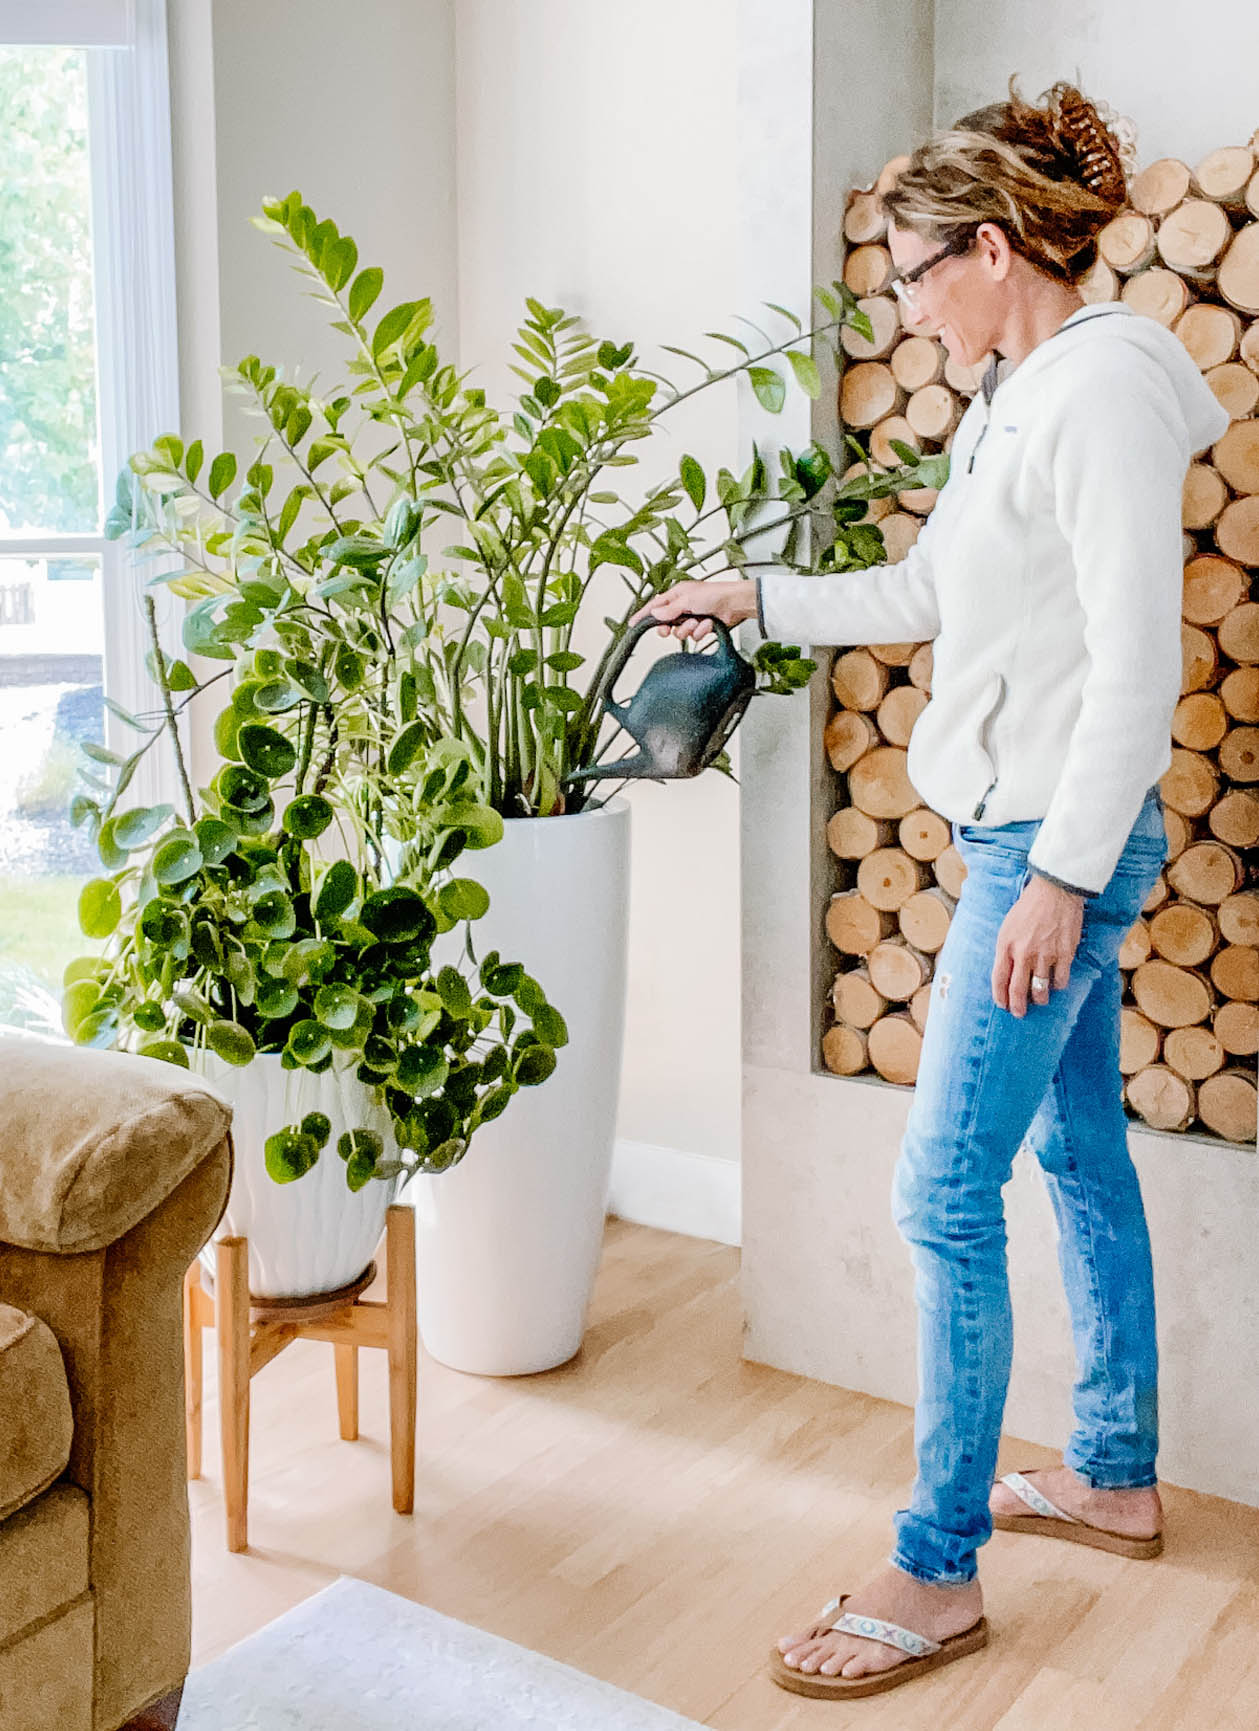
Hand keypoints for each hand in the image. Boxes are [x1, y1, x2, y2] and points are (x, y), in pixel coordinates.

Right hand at [627, 578, 756, 642]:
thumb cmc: (714, 594)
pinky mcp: (702, 626)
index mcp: (676, 595)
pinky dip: (701, 631)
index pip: (655, 605)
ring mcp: (692, 617)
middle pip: (666, 623)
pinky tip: (708, 624)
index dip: (643, 615)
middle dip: (670, 628)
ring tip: (698, 621)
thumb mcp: (687, 599)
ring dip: (689, 629)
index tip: (633, 623)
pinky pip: (694, 635)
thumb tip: (655, 613)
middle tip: (669, 629)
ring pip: (680, 632)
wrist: (735, 604)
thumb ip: (669, 609)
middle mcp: (683, 606)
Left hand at [993, 874, 1083, 1016]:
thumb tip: (1007, 971)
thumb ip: (1006, 949)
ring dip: (1039, 999)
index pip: (998, 979)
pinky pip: (1061, 980)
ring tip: (1040, 999)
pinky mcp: (1065, 954)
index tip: (1002, 1005)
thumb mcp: (1008, 926)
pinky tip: (1056, 983)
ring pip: (1041, 990)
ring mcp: (1045, 955)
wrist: (1055, 891)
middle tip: (1019, 1013)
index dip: (1000, 996)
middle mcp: (1024, 953)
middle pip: (1018, 990)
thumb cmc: (1029, 907)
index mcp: (1006, 945)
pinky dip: (1058, 985)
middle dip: (1018, 1006)